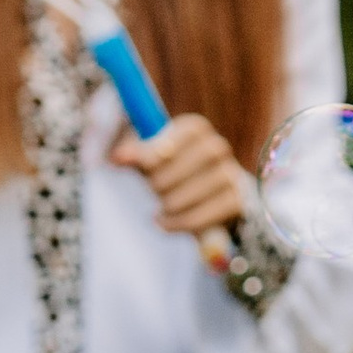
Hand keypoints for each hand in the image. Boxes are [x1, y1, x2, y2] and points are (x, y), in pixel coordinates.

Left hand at [109, 110, 251, 248]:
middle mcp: (217, 147)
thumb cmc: (170, 173)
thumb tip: (116, 158)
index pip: (184, 132)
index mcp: (195, 129)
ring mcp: (230, 174)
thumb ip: (135, 156)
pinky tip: (166, 223)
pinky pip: (204, 215)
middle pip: (188, 163)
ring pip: (193, 192)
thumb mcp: (150, 161)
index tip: (145, 166)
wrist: (205, 200)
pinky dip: (181, 223)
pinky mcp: (235, 202)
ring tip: (159, 211)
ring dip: (170, 205)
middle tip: (153, 191)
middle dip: (162, 183)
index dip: (164, 148)